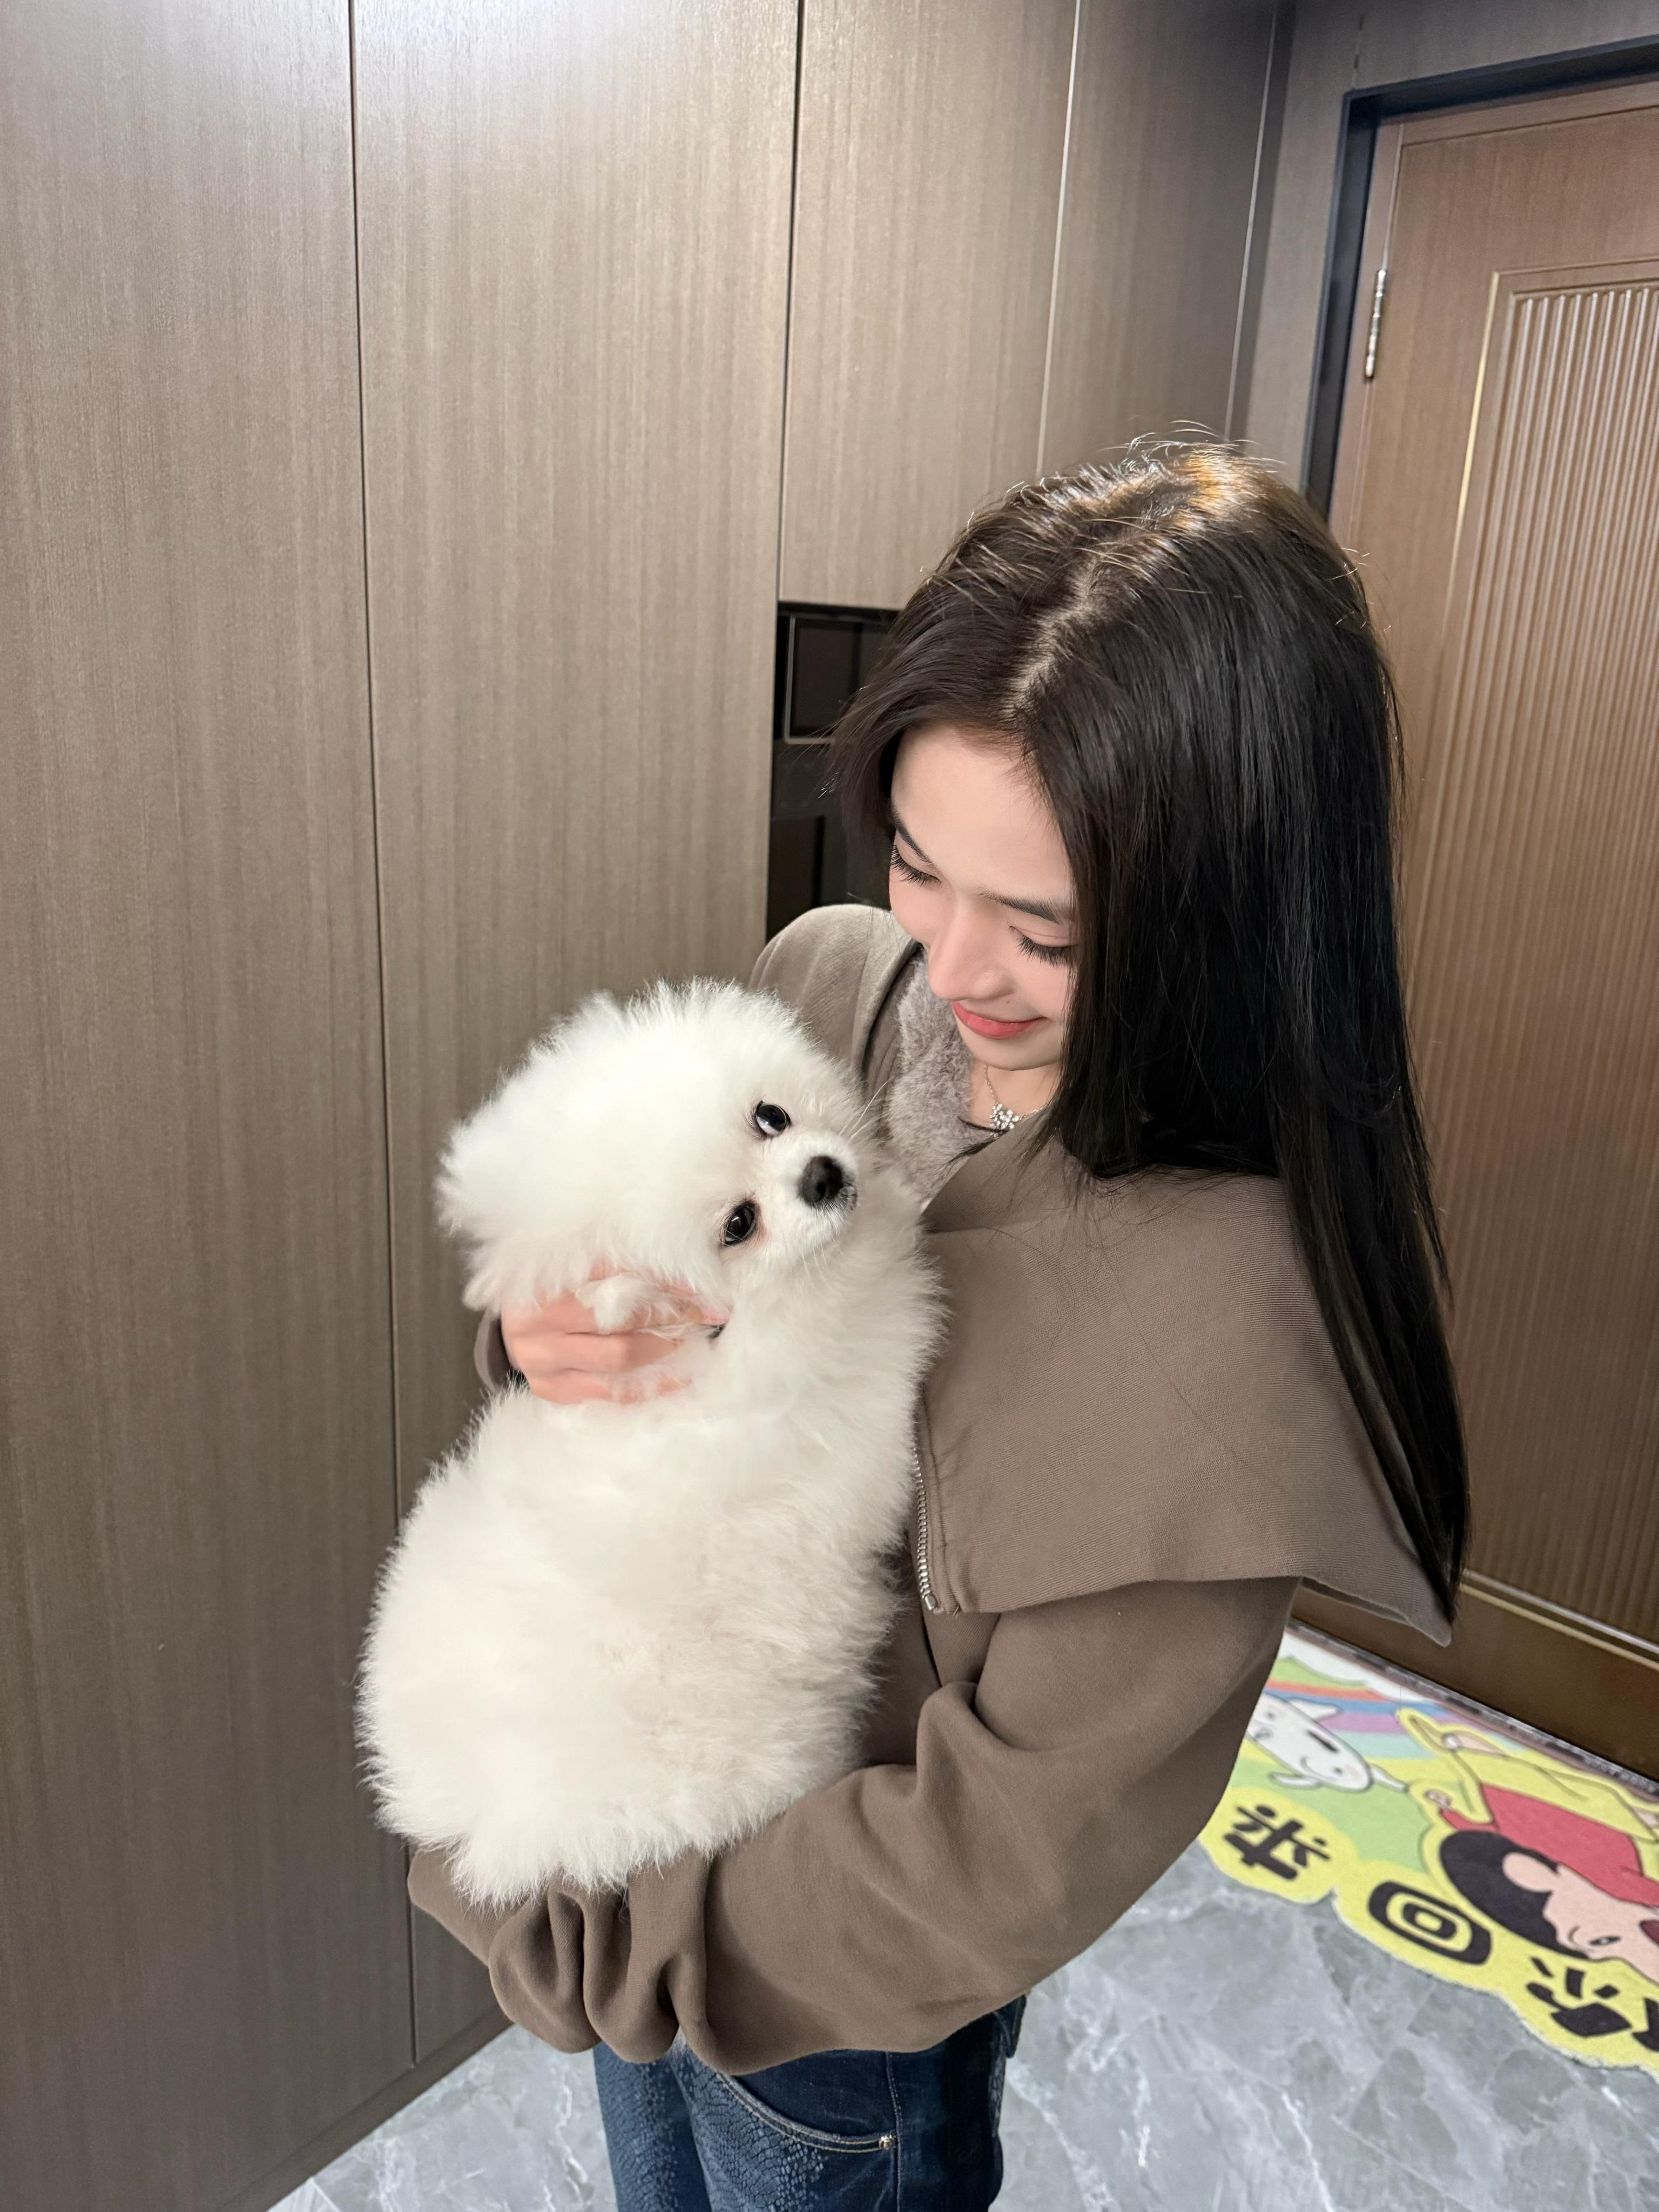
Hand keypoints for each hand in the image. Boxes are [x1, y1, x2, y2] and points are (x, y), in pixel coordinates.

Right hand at [500, 1275, 727, 1404]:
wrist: (514, 1327)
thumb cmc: (553, 1292)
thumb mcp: (573, 1270)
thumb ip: (616, 1267)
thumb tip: (683, 1271)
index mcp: (541, 1279)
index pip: (611, 1274)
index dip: (658, 1279)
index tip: (697, 1285)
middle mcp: (535, 1322)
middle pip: (616, 1319)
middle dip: (666, 1315)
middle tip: (701, 1313)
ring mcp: (540, 1360)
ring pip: (616, 1359)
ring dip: (661, 1349)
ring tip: (687, 1339)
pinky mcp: (550, 1389)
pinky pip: (611, 1392)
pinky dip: (648, 1383)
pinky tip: (676, 1375)